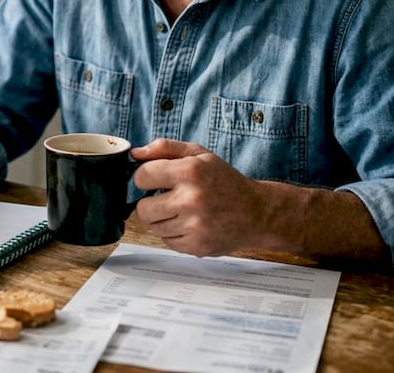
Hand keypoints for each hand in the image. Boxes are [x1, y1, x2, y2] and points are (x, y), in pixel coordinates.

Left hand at [131, 139, 270, 256]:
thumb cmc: (226, 181)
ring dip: (162, 219)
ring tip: (181, 211)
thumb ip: (165, 148)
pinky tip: (189, 223)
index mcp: (190, 172)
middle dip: (150, 202)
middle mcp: (191, 200)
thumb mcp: (199, 154)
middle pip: (143, 208)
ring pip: (153, 227)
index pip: (142, 176)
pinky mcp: (197, 246)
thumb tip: (136, 154)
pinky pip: (167, 241)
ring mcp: (194, 226)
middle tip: (166, 198)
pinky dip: (174, 234)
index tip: (154, 179)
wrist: (257, 213)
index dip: (145, 177)